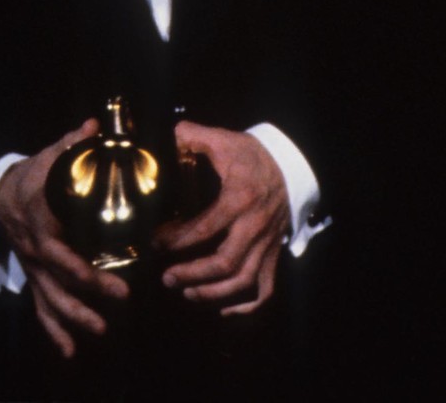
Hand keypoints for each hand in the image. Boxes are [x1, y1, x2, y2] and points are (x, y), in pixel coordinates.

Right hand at [0, 119, 129, 356]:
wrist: (1, 194)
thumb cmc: (34, 175)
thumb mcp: (50, 157)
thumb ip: (73, 143)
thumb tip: (96, 125)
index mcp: (44, 229)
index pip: (64, 257)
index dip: (88, 275)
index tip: (117, 285)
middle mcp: (37, 255)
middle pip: (58, 286)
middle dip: (86, 301)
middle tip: (118, 307)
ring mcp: (34, 269)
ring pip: (49, 301)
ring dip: (71, 321)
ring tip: (97, 335)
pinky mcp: (35, 277)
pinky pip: (41, 307)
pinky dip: (53, 330)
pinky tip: (68, 351)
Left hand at [153, 122, 288, 314]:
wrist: (292, 163)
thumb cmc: (253, 155)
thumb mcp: (225, 141)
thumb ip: (192, 137)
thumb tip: (162, 135)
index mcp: (240, 199)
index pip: (204, 228)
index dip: (175, 241)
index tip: (153, 244)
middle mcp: (257, 225)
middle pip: (225, 263)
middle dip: (192, 275)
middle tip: (166, 278)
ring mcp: (268, 243)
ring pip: (244, 280)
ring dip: (213, 293)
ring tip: (187, 293)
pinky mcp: (274, 253)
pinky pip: (265, 289)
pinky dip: (245, 306)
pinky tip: (222, 310)